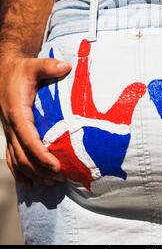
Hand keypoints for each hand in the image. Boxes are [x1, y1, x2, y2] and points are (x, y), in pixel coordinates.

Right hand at [0, 55, 71, 186]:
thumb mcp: (34, 65)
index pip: (28, 139)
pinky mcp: (10, 134)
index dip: (41, 155)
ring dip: (33, 174)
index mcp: (17, 112)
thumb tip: (67, 66)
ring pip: (17, 160)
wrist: (4, 72)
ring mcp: (9, 132)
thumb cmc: (21, 70)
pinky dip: (20, 172)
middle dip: (41, 170)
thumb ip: (49, 66)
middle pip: (23, 156)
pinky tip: (31, 183)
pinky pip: (13, 157)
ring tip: (53, 182)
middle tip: (61, 178)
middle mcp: (11, 125)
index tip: (56, 166)